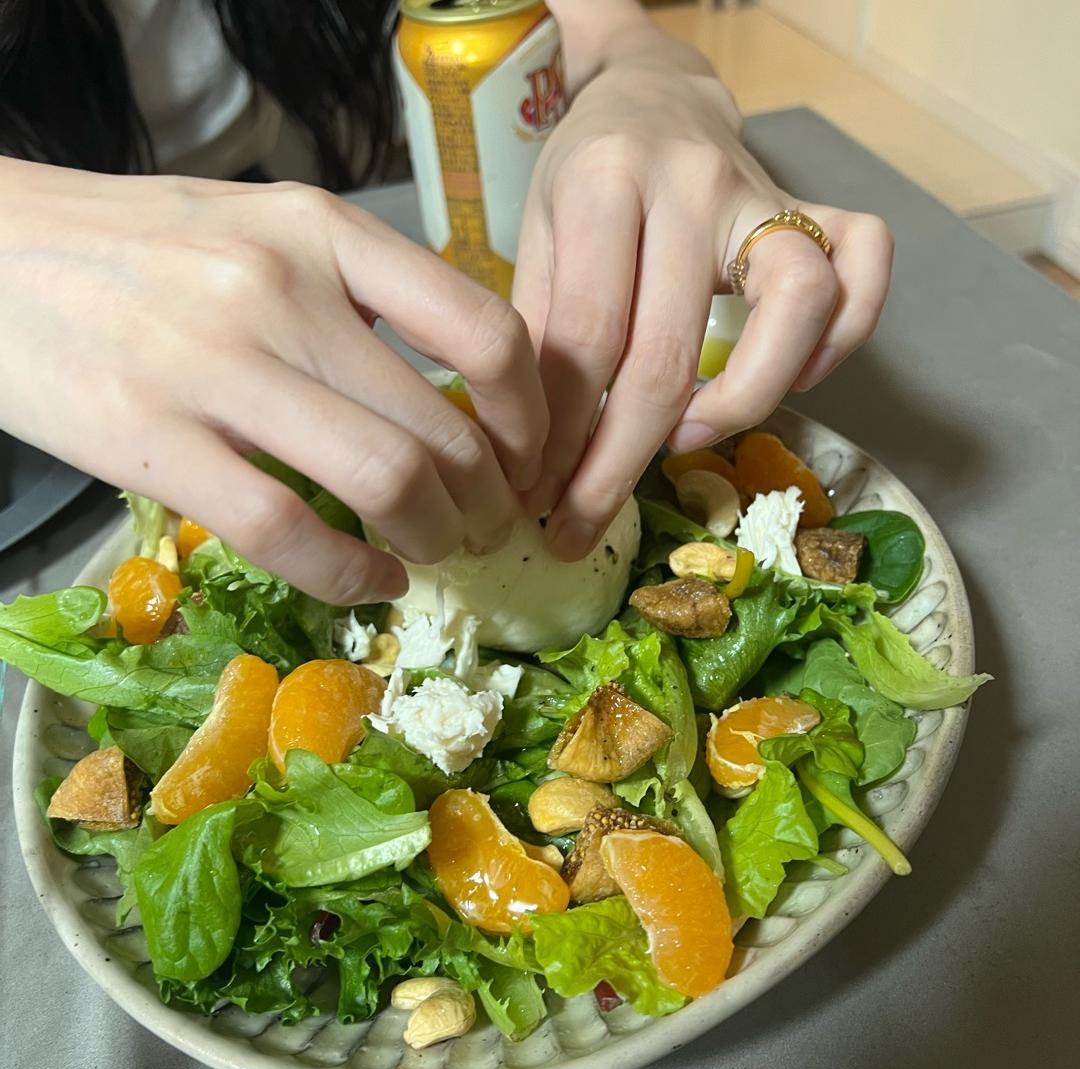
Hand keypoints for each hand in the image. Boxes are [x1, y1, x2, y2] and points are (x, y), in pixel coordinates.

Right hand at [0, 159, 547, 602]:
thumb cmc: (143, 247)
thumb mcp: (270, 230)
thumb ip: (365, 291)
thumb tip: (464, 387)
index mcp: (325, 231)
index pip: (483, 329)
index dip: (530, 413)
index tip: (530, 455)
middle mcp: (282, 291)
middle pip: (443, 428)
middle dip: (490, 502)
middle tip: (492, 527)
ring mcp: (215, 366)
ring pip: (383, 481)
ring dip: (436, 539)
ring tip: (439, 553)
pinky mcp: (153, 441)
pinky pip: (287, 531)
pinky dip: (352, 575)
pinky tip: (372, 582)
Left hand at [513, 54, 891, 559]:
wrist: (648, 96)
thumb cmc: (585, 180)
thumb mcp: (536, 241)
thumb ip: (540, 334)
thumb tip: (533, 457)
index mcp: (602, 185)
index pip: (587, 340)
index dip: (562, 434)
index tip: (541, 493)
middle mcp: (688, 184)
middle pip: (666, 352)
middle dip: (618, 461)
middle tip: (583, 520)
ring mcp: (761, 191)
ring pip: (795, 304)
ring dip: (743, 402)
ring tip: (687, 443)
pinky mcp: (813, 201)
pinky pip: (864, 263)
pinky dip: (844, 335)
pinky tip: (795, 380)